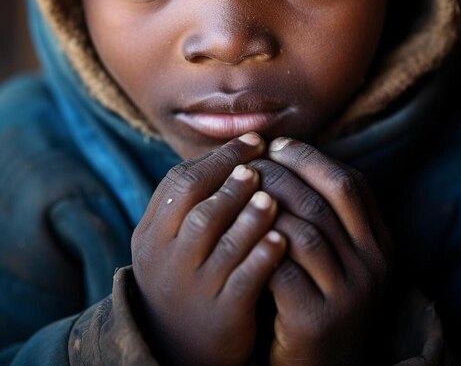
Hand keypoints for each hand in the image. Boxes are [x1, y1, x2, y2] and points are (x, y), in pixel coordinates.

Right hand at [131, 133, 285, 365]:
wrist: (174, 345)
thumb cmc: (182, 274)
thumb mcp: (168, 240)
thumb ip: (189, 201)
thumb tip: (230, 151)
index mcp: (152, 233)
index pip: (180, 182)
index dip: (218, 158)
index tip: (251, 142)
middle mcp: (167, 258)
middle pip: (199, 209)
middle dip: (231, 182)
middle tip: (259, 164)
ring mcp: (194, 286)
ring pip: (222, 242)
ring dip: (250, 215)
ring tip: (271, 196)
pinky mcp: (222, 314)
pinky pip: (244, 280)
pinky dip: (263, 256)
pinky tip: (281, 238)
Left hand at [251, 138, 392, 365]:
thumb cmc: (317, 296)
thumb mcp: (334, 254)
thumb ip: (321, 212)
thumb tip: (281, 153)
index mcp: (379, 243)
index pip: (349, 183)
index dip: (310, 158)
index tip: (275, 145)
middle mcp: (373, 265)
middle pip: (328, 198)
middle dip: (284, 172)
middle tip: (250, 162)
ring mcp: (349, 294)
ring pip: (305, 229)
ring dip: (265, 204)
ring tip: (237, 190)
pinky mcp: (317, 321)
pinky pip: (284, 268)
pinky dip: (259, 244)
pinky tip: (238, 232)